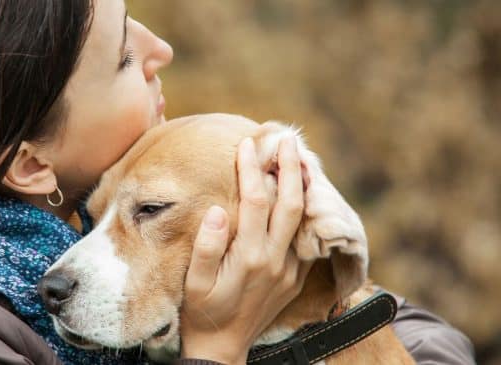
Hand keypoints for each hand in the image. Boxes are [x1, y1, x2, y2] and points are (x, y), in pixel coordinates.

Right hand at [179, 136, 312, 364]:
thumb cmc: (202, 311)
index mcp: (249, 257)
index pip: (256, 201)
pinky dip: (306, 211)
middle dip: (290, 167)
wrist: (223, 347)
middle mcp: (275, 260)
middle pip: (291, 203)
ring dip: (304, 185)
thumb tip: (217, 210)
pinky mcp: (296, 277)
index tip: (247, 145)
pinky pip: (306, 238)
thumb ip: (206, 246)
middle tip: (287, 139)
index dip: (252, 169)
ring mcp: (290, 270)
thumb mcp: (194, 282)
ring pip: (304, 219)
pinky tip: (301, 194)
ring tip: (301, 158)